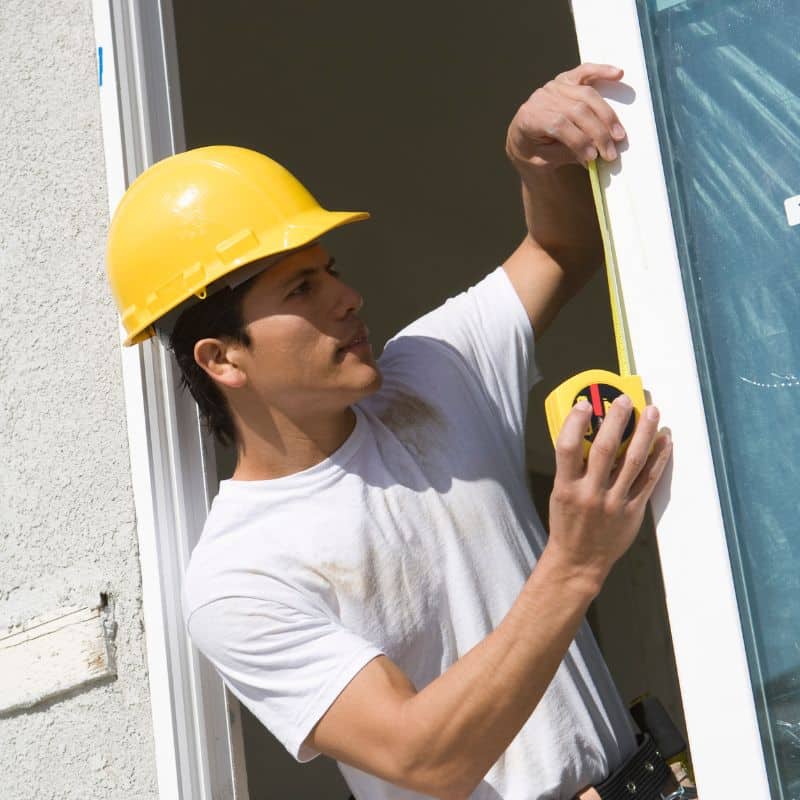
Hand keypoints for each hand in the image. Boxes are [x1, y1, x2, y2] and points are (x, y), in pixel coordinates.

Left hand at [506, 63, 627, 175]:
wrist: (522, 138)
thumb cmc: (534, 151)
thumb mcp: (543, 159)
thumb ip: (566, 154)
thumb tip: (595, 154)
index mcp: (530, 118)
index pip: (559, 125)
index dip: (579, 141)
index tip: (594, 157)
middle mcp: (541, 98)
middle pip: (577, 110)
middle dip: (598, 133)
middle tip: (611, 152)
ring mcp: (554, 86)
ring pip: (587, 96)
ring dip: (607, 115)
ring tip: (618, 134)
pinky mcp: (566, 80)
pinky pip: (585, 71)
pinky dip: (602, 71)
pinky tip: (618, 74)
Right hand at [546, 396, 671, 588]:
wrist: (580, 560)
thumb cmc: (567, 523)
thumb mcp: (560, 494)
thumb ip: (573, 468)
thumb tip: (589, 435)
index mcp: (566, 487)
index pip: (568, 447)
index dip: (576, 422)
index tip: (585, 403)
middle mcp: (591, 493)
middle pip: (606, 448)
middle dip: (616, 420)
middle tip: (624, 399)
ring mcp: (615, 503)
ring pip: (634, 461)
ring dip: (644, 433)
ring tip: (651, 412)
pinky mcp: (634, 511)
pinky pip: (650, 480)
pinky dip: (659, 458)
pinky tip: (664, 440)